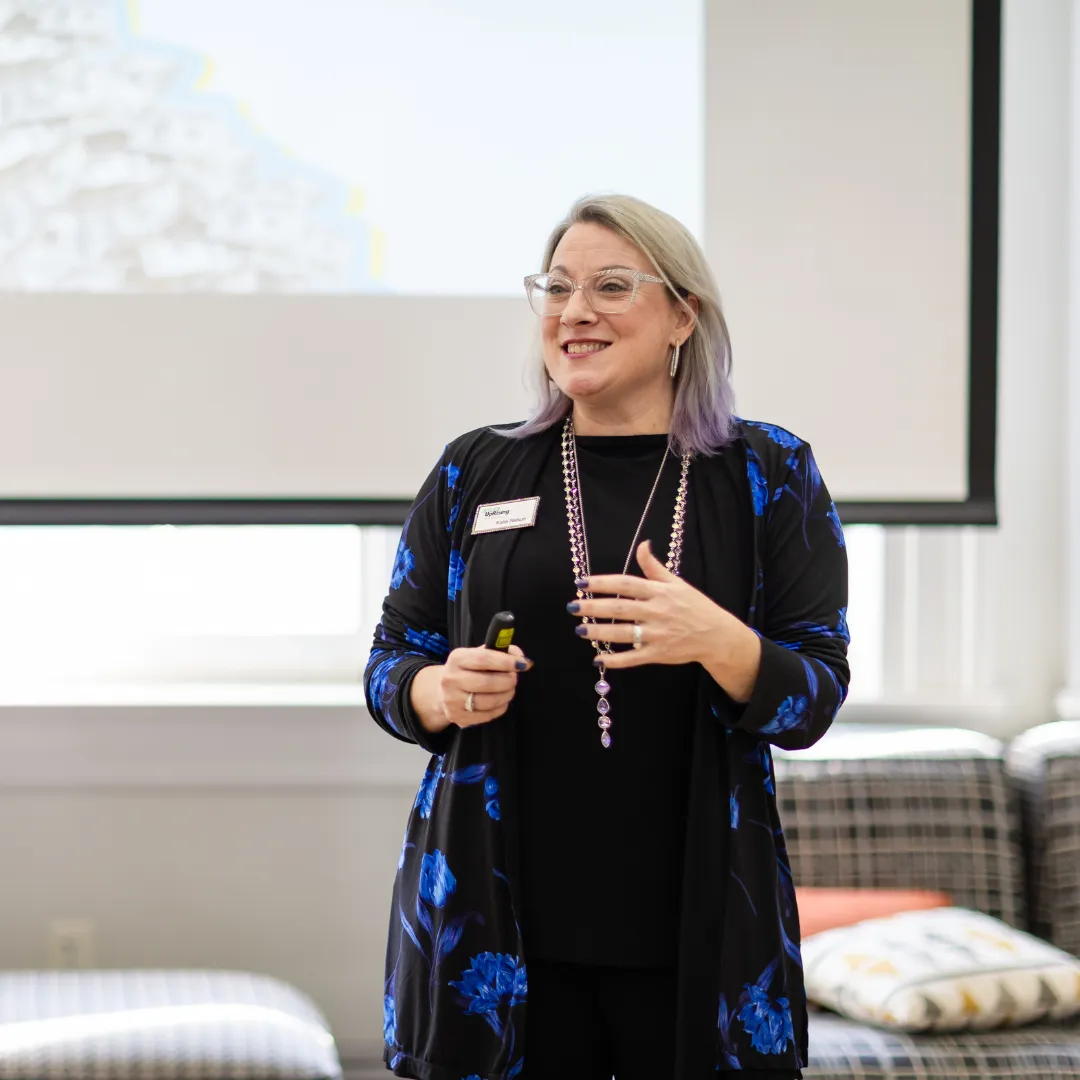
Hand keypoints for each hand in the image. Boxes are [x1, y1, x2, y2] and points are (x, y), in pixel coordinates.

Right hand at [435, 643, 530, 728]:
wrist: (444, 691)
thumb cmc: (468, 670)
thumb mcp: (479, 654)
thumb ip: (501, 651)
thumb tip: (521, 658)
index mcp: (456, 659)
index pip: (484, 659)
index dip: (506, 662)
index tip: (523, 664)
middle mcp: (451, 679)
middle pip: (488, 682)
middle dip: (508, 681)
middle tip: (514, 679)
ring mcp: (452, 701)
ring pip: (490, 701)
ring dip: (507, 695)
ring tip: (509, 690)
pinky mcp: (458, 717)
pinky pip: (488, 715)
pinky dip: (500, 708)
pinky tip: (500, 701)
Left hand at [571, 540, 757, 690]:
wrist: (717, 635)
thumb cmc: (695, 606)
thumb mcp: (676, 582)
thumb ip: (654, 566)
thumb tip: (642, 544)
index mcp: (659, 592)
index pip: (625, 584)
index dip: (602, 582)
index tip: (582, 582)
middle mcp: (657, 611)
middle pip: (620, 608)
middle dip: (593, 607)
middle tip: (572, 606)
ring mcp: (658, 634)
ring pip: (624, 633)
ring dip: (599, 632)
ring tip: (580, 630)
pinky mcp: (660, 654)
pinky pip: (634, 658)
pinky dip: (615, 660)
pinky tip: (598, 659)